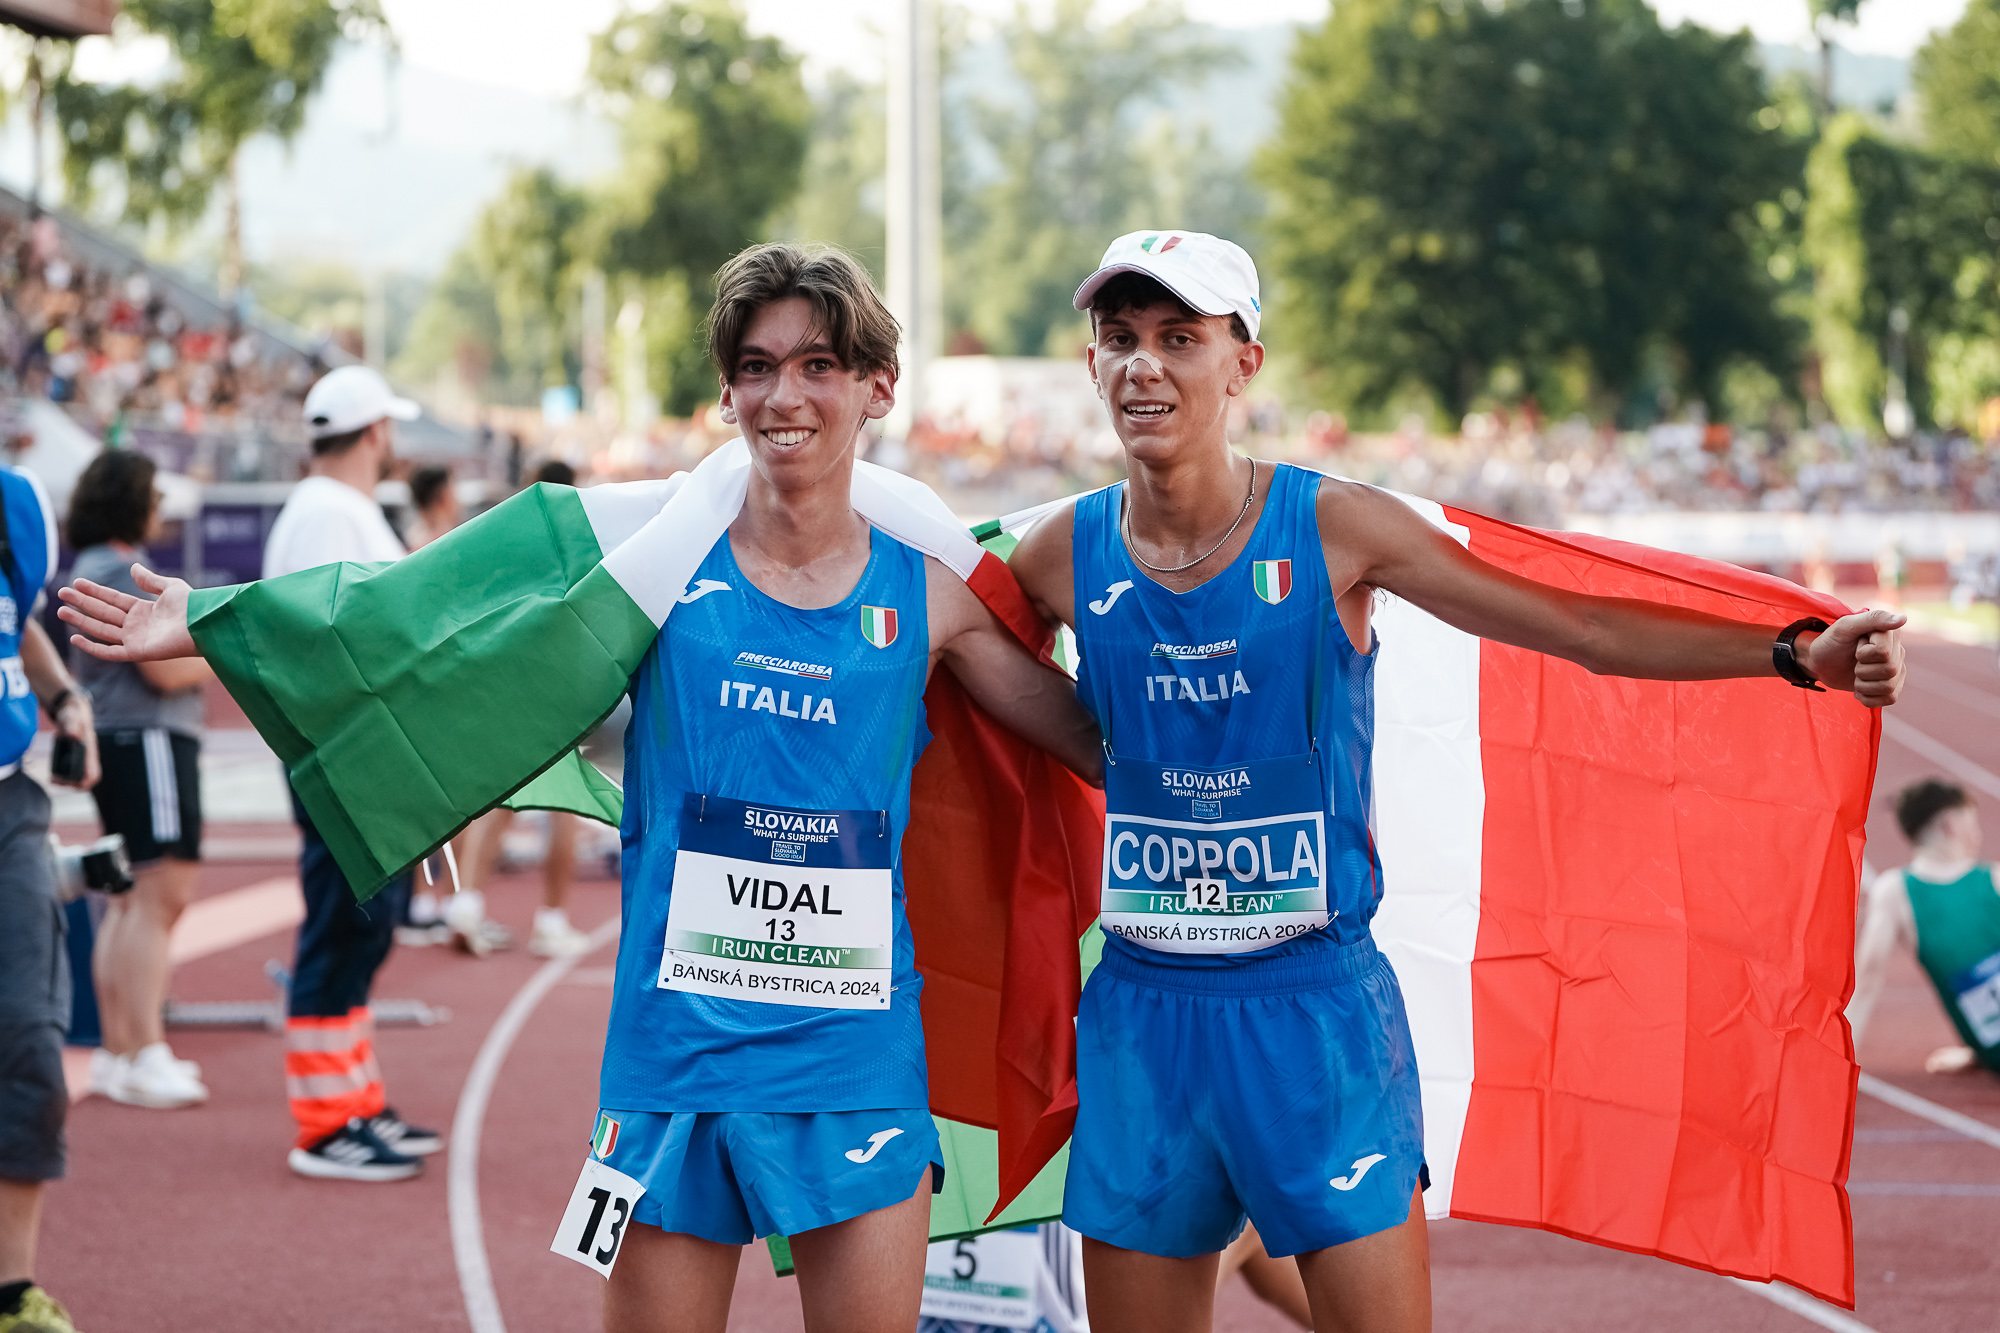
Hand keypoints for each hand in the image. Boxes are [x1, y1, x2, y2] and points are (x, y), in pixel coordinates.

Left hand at [49, 695, 98, 788]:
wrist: (73, 710)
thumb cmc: (72, 714)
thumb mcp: (71, 717)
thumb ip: (72, 725)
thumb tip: (74, 736)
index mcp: (91, 750)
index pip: (93, 774)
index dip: (82, 782)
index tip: (66, 781)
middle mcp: (89, 756)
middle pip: (88, 780)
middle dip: (72, 785)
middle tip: (55, 780)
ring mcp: (84, 757)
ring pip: (81, 778)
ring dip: (68, 782)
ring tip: (52, 779)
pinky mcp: (77, 757)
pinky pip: (75, 773)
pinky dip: (65, 777)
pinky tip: (53, 775)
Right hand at [57, 564, 198, 662]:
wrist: (204, 623)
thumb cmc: (193, 606)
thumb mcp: (170, 587)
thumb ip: (149, 580)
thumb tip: (132, 567)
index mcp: (144, 610)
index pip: (113, 599)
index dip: (95, 591)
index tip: (76, 582)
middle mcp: (137, 625)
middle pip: (103, 613)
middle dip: (82, 603)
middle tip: (61, 593)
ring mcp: (135, 639)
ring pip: (101, 629)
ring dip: (81, 620)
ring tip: (60, 611)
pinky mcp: (137, 653)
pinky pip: (110, 652)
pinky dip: (92, 647)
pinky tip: (75, 638)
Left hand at [1801, 608, 1905, 706]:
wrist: (1820, 663)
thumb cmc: (1831, 642)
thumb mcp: (1845, 626)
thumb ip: (1873, 619)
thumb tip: (1903, 619)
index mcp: (1890, 634)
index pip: (1884, 653)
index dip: (1863, 654)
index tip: (1856, 645)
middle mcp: (1898, 651)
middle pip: (1889, 670)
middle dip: (1862, 670)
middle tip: (1854, 661)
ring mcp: (1897, 670)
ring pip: (1889, 687)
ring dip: (1864, 685)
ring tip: (1856, 674)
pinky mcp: (1891, 686)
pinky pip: (1890, 699)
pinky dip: (1869, 698)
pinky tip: (1860, 689)